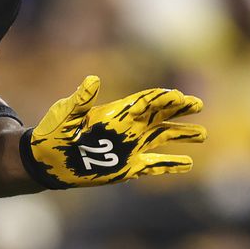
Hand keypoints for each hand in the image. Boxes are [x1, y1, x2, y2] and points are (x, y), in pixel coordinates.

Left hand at [20, 76, 205, 188]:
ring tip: (202, 134)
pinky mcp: (127, 168)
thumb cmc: (53, 134)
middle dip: (179, 110)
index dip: (162, 98)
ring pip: (162, 138)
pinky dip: (170, 165)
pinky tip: (187, 163)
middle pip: (160, 116)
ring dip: (182, 135)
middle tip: (198, 104)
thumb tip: (92, 80)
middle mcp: (127, 128)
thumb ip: (80, 100)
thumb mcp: (65, 114)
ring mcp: (129, 148)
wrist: (46, 162)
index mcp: (115, 113)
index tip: (178, 96)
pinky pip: (154, 165)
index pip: (145, 102)